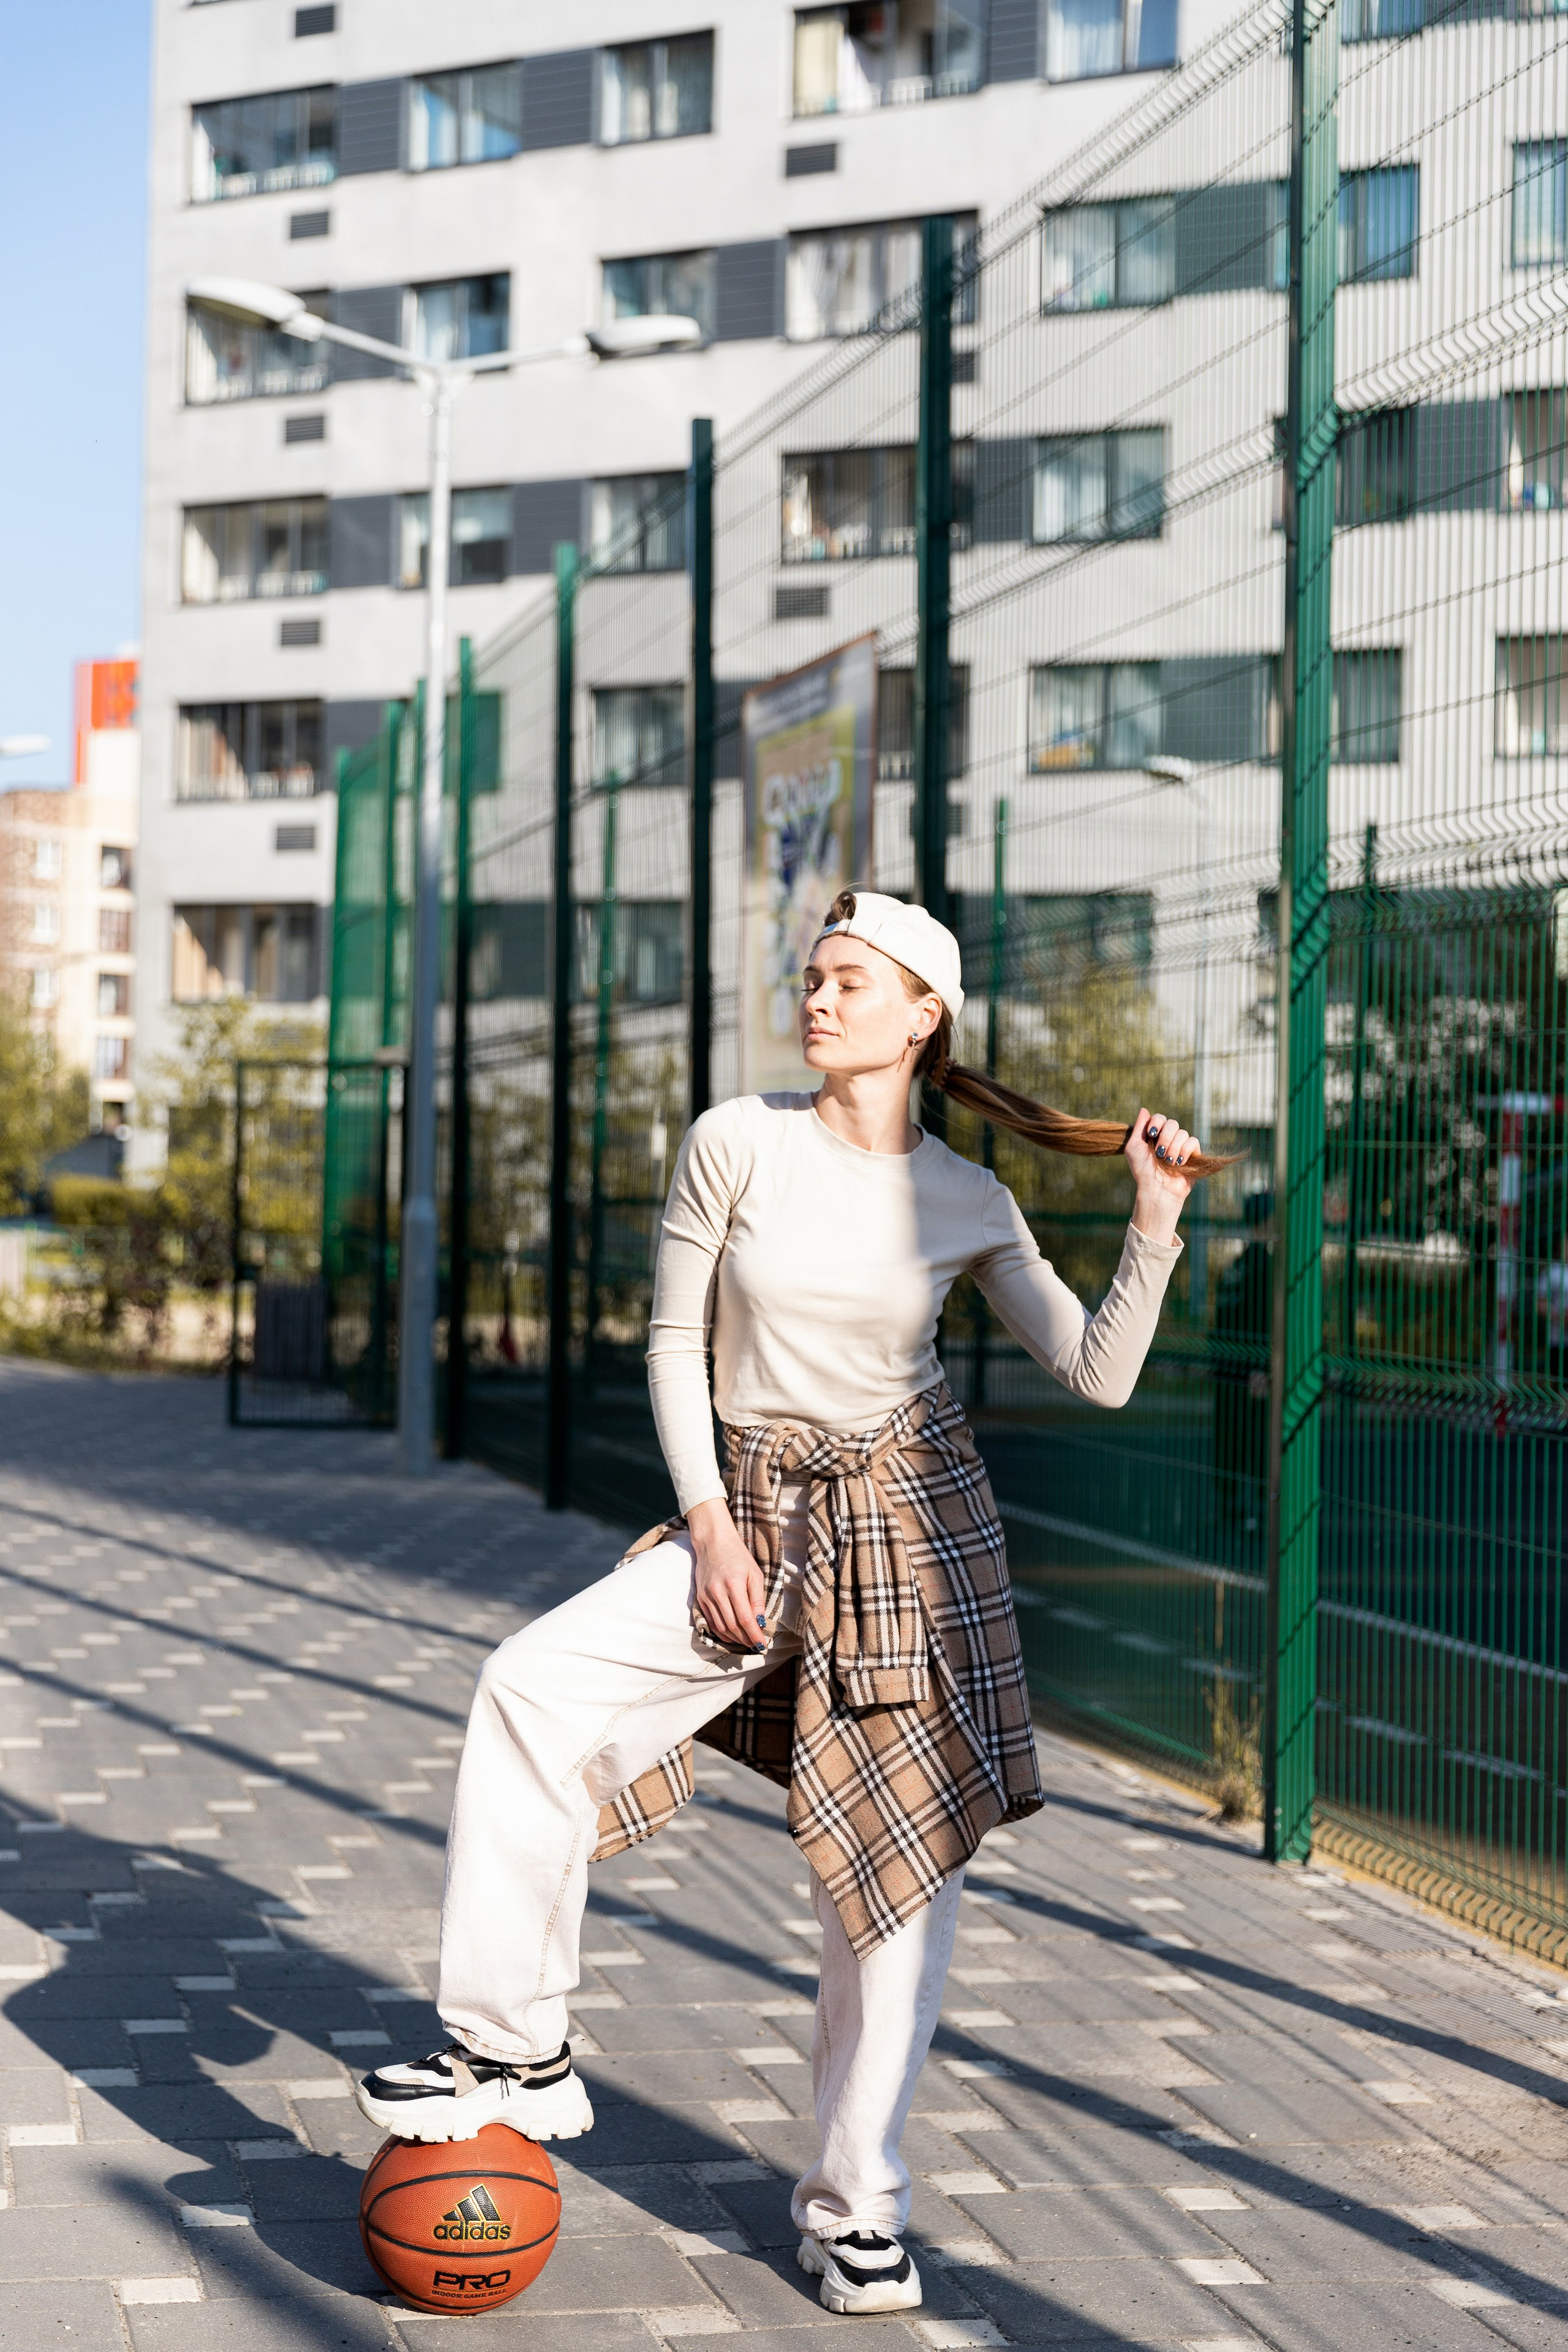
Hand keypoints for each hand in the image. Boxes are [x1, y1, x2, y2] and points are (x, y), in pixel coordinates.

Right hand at [685, 1498, 767, 1651]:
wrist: (713, 1543)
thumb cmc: (738, 1556)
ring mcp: (706, 1596)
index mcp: (734, 1584)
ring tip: (747, 1642)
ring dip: (735, 1639)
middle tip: (757, 1646)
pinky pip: (711, 1622)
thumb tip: (760, 1622)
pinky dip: (722, 1633)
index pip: (745, 1618)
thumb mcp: (755, 1574)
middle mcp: (717, 1592)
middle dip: (746, 1639)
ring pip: (721, 1627)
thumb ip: (758, 1599)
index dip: (754, 1634)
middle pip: (732, 1626)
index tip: (762, 1645)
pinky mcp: (700, 1598)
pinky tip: (732, 1636)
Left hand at [1124, 1108, 1199, 1246]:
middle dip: (1165, 1137)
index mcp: (1154, 1135)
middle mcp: (1168, 1139)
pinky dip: (1185, 1151)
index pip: (1160, 1118)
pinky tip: (1179, 1162)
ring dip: (1173, 1148)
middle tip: (1159, 1152)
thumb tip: (1144, 1108)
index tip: (1151, 1134)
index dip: (1156, 1123)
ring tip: (1168, 1162)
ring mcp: (1181, 1146)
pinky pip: (1193, 1142)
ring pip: (1182, 1133)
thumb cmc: (1142, 1171)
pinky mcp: (1193, 1154)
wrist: (1156, 1189)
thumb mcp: (1133, 1148)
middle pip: (1172, 1123)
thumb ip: (1139, 1128)